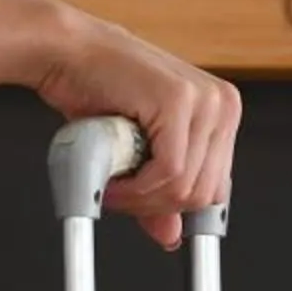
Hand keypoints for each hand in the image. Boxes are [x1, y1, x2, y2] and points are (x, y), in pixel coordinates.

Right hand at [33, 9, 239, 250]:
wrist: (68, 53)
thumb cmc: (100, 91)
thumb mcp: (140, 149)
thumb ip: (160, 190)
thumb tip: (171, 237)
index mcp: (222, 112)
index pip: (217, 188)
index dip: (175, 207)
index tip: (147, 210)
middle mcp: (222, 104)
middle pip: (205, 194)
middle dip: (155, 206)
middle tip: (120, 197)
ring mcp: (204, 100)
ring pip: (186, 188)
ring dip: (141, 199)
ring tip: (112, 185)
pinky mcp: (179, 101)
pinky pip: (168, 173)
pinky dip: (136, 188)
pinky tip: (113, 179)